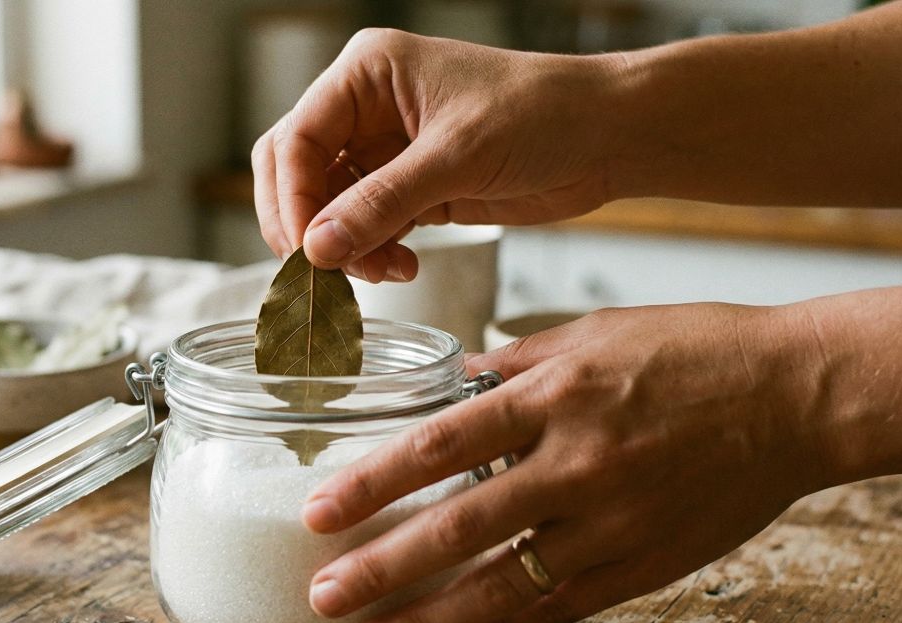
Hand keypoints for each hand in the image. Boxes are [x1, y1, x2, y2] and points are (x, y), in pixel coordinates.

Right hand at [251, 29, 623, 281]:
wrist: (609, 135)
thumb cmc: (545, 112)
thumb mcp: (458, 156)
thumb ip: (382, 203)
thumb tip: (317, 248)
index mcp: (367, 72)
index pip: (296, 138)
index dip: (293, 198)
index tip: (307, 250)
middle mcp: (366, 107)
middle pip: (297, 172)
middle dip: (308, 225)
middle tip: (326, 271)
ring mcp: (386, 150)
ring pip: (327, 207)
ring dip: (345, 247)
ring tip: (382, 271)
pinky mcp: (411, 187)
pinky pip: (365, 226)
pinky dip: (371, 253)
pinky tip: (401, 267)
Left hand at [300, 302, 844, 622]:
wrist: (798, 394)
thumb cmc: (692, 351)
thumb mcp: (592, 333)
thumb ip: (513, 363)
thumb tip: (450, 384)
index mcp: (557, 393)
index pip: (441, 443)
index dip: (374, 482)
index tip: (321, 510)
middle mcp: (578, 462)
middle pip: (459, 525)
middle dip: (382, 567)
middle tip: (324, 593)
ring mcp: (613, 522)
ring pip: (504, 582)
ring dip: (429, 617)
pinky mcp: (644, 564)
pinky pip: (558, 605)